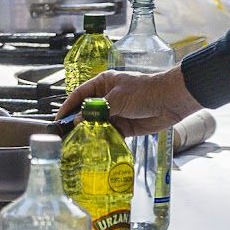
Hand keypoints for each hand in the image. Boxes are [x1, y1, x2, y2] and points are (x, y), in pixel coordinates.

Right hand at [56, 67, 202, 136]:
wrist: (170, 101)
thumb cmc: (144, 92)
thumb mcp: (116, 99)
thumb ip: (97, 111)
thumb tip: (79, 121)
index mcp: (103, 84)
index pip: (79, 95)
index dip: (68, 106)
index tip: (59, 118)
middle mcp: (108, 98)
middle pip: (88, 111)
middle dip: (79, 122)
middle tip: (68, 134)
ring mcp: (117, 112)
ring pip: (99, 124)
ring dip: (93, 132)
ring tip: (82, 142)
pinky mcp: (126, 126)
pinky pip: (111, 133)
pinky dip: (106, 139)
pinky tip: (99, 145)